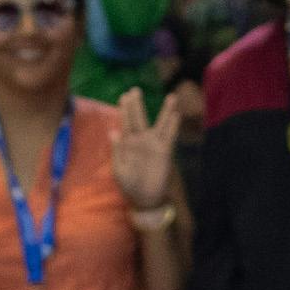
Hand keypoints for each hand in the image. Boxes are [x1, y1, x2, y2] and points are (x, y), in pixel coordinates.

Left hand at [98, 86, 176, 208]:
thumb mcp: (120, 170)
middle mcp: (141, 140)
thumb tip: (113, 132)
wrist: (145, 198)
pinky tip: (176, 114)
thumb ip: (117, 151)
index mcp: (127, 144)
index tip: (124, 96)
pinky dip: (173, 125)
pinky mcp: (165, 152)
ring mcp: (154, 144)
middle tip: (135, 90)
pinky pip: (170, 136)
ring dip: (165, 110)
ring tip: (171, 96)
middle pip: (139, 118)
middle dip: (137, 104)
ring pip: (160, 123)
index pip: (125, 122)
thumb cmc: (130, 184)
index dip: (125, 110)